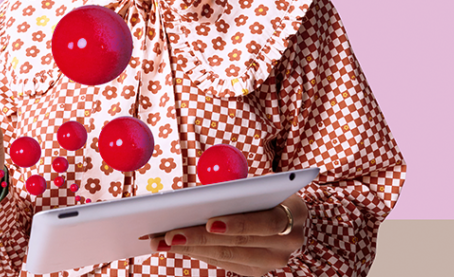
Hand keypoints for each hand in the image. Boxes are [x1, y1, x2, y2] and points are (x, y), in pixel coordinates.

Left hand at [146, 193, 307, 276]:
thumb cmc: (267, 192)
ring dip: (190, 249)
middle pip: (239, 244)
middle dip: (199, 238)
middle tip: (168, 235)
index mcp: (293, 214)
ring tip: (160, 242)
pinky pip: (224, 262)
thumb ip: (238, 189)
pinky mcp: (258, 271)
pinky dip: (198, 252)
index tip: (210, 223)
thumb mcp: (259, 185)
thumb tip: (199, 196)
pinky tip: (175, 246)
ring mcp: (273, 261)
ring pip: (227, 256)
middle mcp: (288, 242)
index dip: (238, 224)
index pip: (266, 222)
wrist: (291, 217)